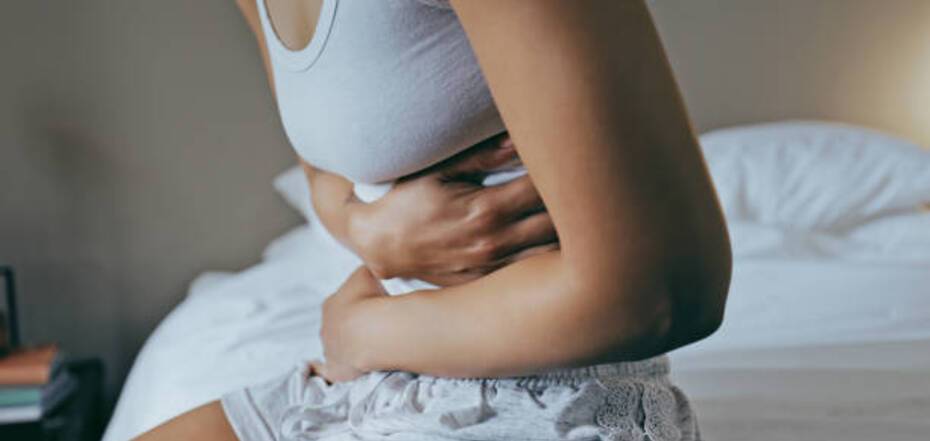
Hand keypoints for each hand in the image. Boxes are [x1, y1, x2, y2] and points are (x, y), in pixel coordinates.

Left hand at [312, 266, 387, 383]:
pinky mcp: (335, 369)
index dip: (356, 306)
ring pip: (335, 347)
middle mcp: (325, 327)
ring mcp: (328, 349)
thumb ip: (364, 271)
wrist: (372, 331)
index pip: (341, 304)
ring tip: (367, 347)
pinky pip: (325, 371)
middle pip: (337, 327)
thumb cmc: (368, 299)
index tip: (371, 307)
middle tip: (372, 328)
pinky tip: (320, 369)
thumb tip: (369, 273)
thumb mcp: (366, 273)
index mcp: (330, 304)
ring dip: (348, 347)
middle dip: (351, 327)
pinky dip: (321, 370)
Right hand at [348, 134, 558, 285]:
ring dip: (567, 234)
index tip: (571, 160)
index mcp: (486, 209)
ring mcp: (491, 267)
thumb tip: (520, 140)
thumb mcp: (438, 171)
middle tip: (582, 183)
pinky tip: (553, 242)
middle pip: (557, 223)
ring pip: (550, 254)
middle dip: (573, 202)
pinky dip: (546, 257)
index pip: (544, 190)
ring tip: (576, 214)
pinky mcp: (486, 283)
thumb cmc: (407, 200)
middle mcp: (494, 242)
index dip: (563, 173)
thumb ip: (482, 157)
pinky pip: (529, 272)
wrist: (377, 243)